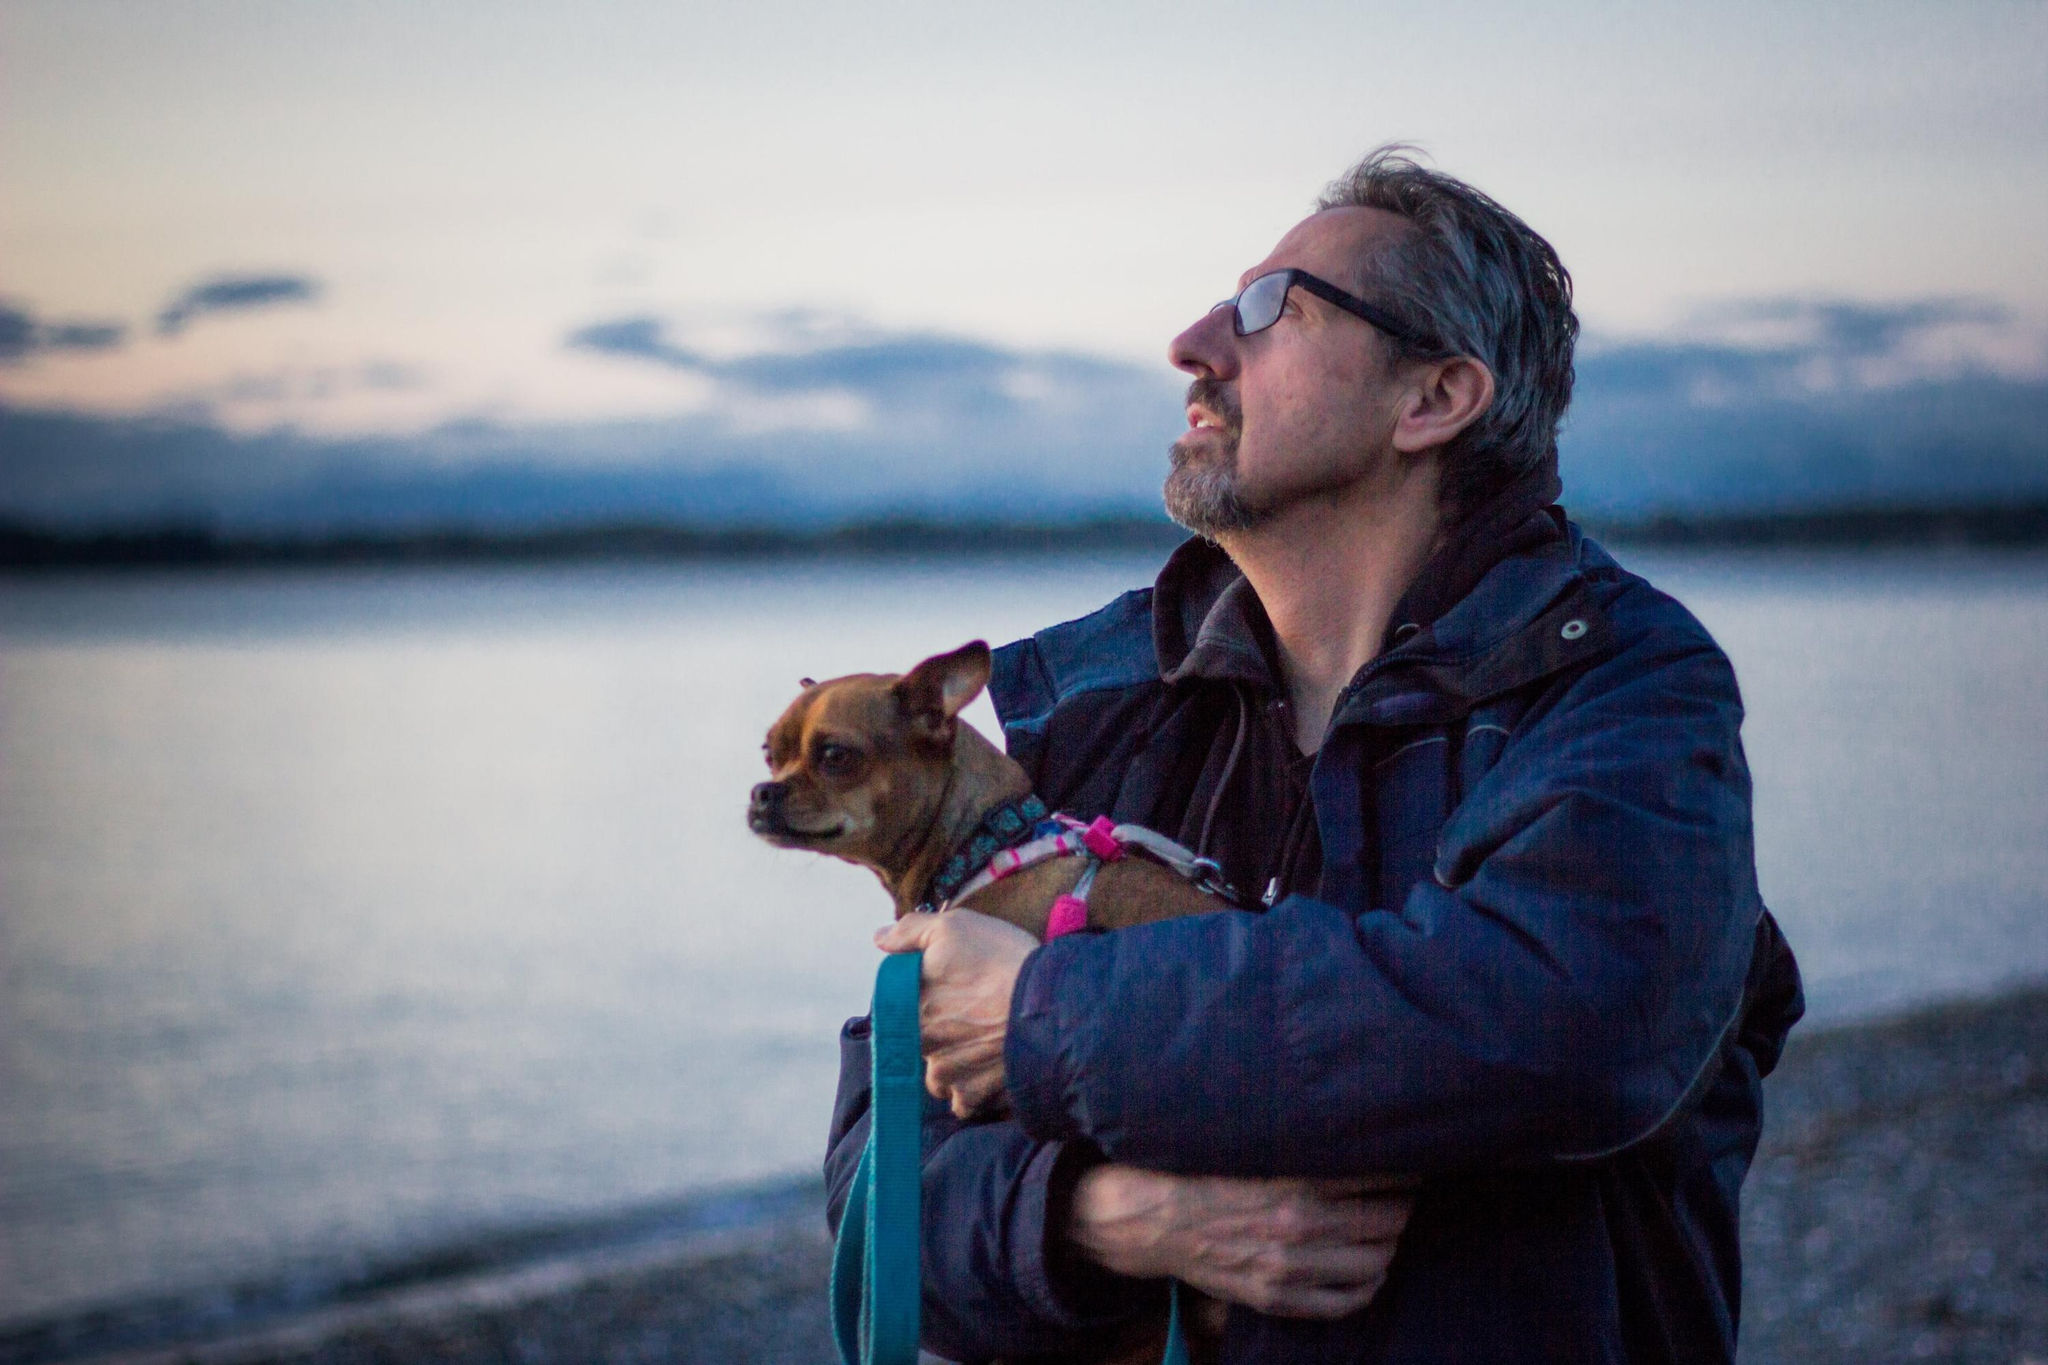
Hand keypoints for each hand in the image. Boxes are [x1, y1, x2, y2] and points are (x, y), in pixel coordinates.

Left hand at [873, 909, 1036, 1118]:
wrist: (1051, 1005)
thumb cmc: (1002, 961)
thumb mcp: (954, 927)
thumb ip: (910, 932)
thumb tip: (880, 940)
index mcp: (909, 1003)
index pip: (899, 1007)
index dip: (926, 998)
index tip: (951, 991)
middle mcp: (919, 1043)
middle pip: (920, 1042)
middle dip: (941, 1032)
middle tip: (974, 1016)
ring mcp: (944, 1072)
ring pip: (938, 1073)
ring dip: (954, 1064)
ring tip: (984, 1046)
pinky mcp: (971, 1095)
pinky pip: (962, 1101)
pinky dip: (974, 1091)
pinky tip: (992, 1071)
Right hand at [1064, 1164, 1415, 1319]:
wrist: (1154, 1218)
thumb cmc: (1207, 1172)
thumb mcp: (1258, 1147)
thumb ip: (1306, 1145)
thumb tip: (1357, 1131)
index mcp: (1298, 1180)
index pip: (1383, 1179)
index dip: (1407, 1171)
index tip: (1415, 1162)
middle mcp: (1300, 1226)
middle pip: (1388, 1221)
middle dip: (1404, 1207)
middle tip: (1406, 1195)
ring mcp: (1290, 1267)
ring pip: (1375, 1262)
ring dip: (1389, 1245)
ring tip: (1387, 1230)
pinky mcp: (1277, 1297)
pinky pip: (1346, 1302)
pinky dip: (1367, 1287)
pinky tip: (1369, 1270)